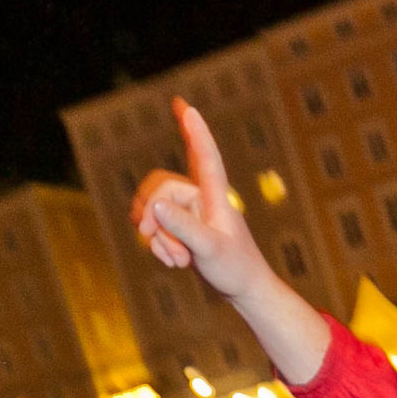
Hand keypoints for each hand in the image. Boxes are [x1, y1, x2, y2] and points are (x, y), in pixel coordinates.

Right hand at [135, 101, 278, 303]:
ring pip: (154, 211)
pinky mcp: (182, 229)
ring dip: (157, 238)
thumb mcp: (209, 250)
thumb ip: (183, 227)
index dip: (196, 132)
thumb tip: (154, 204)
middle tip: (155, 241)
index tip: (187, 106)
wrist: (243, 291)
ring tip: (179, 260)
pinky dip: (158, 247)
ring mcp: (190, 214)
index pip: (206, 157)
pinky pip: (155, 229)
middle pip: (161, 188)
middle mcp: (201, 200)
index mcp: (216, 197)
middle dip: (153, 216)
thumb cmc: (236, 269)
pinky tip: (176, 262)